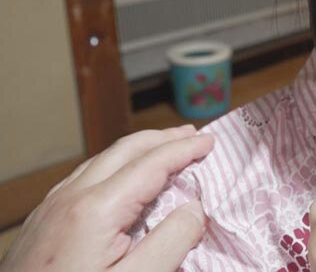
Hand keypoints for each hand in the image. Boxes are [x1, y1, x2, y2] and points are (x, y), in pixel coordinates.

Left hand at [0, 125, 213, 271]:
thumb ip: (171, 242)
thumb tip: (195, 209)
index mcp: (97, 209)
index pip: (152, 163)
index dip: (185, 149)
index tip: (210, 142)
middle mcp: (71, 197)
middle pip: (125, 150)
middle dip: (163, 139)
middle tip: (192, 136)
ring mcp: (52, 207)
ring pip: (101, 159)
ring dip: (138, 149)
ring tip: (163, 149)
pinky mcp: (43, 221)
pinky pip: (82, 176)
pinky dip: (114, 164)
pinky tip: (121, 177)